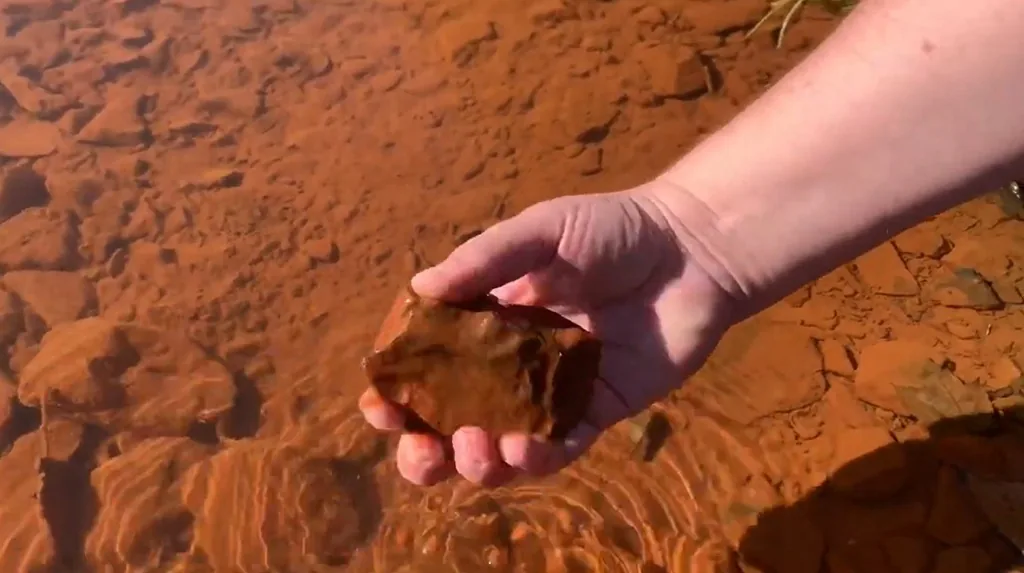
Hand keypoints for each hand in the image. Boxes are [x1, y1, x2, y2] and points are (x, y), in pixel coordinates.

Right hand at [358, 180, 738, 485]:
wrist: (690, 248)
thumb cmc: (612, 229)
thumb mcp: (541, 230)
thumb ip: (484, 259)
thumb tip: (418, 289)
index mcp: (487, 323)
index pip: (430, 367)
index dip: (400, 393)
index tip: (380, 405)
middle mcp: (512, 365)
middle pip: (457, 422)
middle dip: (428, 449)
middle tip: (421, 454)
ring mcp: (554, 394)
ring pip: (504, 447)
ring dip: (480, 462)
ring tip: (476, 449)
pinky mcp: (598, 410)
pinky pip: (563, 447)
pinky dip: (539, 457)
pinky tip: (526, 449)